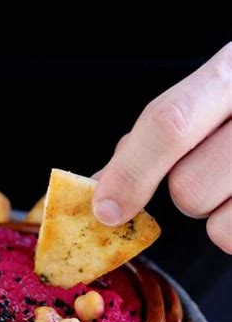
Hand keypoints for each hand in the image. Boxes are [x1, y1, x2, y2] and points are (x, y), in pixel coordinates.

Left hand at [92, 43, 231, 252]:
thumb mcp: (215, 94)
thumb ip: (160, 134)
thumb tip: (103, 185)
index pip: (169, 123)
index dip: (130, 172)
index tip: (106, 209)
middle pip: (188, 189)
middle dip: (184, 193)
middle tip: (215, 168)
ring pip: (218, 227)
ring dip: (218, 215)